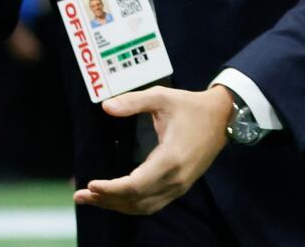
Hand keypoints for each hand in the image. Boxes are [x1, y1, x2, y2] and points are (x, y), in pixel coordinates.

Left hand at [73, 85, 231, 214]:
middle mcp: (175, 178)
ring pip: (143, 207)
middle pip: (135, 199)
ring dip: (116, 206)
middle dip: (106, 199)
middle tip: (80, 195)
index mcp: (170, 158)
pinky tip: (116, 200)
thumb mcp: (163, 97)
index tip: (90, 184)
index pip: (134, 184)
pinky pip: (152, 204)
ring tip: (93, 198)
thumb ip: (134, 101)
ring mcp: (180, 185)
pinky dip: (131, 206)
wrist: (223, 117)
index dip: (110, 188)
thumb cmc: (192, 106)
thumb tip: (106, 106)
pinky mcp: (181, 186)